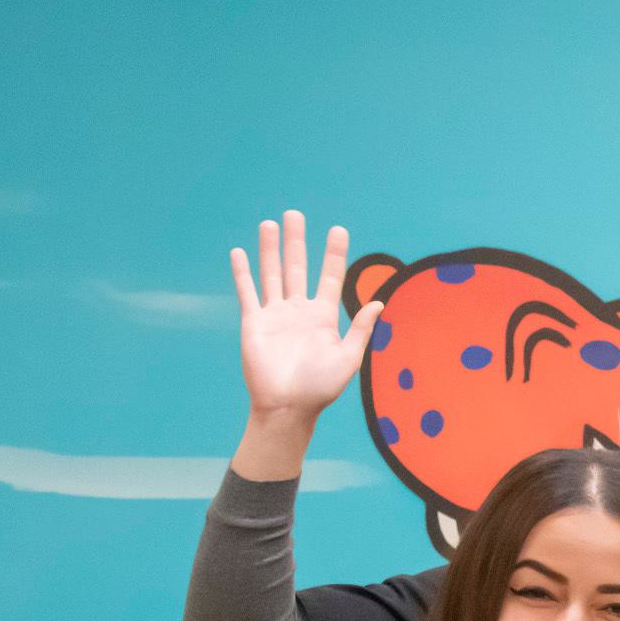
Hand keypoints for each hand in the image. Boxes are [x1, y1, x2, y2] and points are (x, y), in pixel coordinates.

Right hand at [230, 209, 377, 446]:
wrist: (288, 407)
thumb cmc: (320, 388)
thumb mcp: (348, 357)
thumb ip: (361, 328)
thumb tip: (380, 302)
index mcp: (323, 316)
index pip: (329, 276)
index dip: (333, 253)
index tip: (338, 229)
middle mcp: (298, 310)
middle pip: (297, 267)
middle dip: (297, 240)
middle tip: (295, 214)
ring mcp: (275, 315)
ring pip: (272, 273)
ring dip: (270, 248)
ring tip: (270, 224)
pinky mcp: (254, 323)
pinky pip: (248, 292)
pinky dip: (243, 273)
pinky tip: (239, 253)